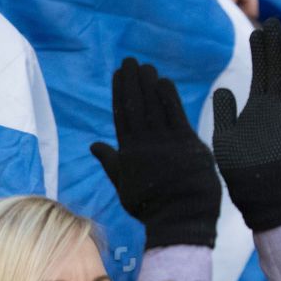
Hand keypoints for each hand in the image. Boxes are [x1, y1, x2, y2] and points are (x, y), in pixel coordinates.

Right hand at [92, 58, 221, 249]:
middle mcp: (145, 144)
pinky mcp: (186, 144)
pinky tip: (165, 81)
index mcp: (128, 153)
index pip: (121, 116)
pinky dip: (169, 97)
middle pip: (136, 106)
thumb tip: (93, 146)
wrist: (180, 220)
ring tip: (146, 66)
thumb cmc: (152, 207)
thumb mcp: (125, 186)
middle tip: (130, 60)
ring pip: (154, 107)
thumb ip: (110, 163)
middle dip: (132, 81)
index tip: (118, 74)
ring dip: (149, 84)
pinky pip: (176, 115)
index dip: (119, 92)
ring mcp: (166, 143)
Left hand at [212, 18, 280, 231]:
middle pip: (278, 69)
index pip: (262, 73)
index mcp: (258, 108)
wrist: (259, 193)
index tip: (258, 28)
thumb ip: (225, 112)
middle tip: (275, 20)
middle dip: (277, 46)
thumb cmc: (241, 169)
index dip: (261, 52)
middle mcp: (276, 107)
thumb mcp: (225, 137)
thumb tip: (223, 90)